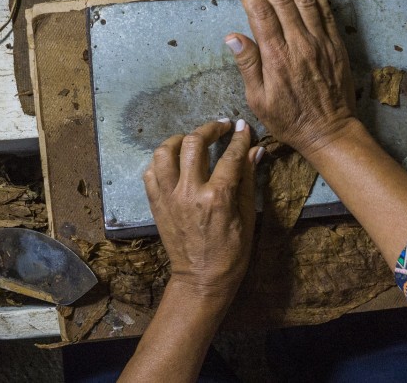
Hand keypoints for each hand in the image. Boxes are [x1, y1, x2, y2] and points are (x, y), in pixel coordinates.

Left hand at [144, 119, 262, 300]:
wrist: (201, 279)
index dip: (239, 137)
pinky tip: (174, 162)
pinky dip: (161, 161)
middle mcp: (189, 192)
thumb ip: (248, 179)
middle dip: (210, 129)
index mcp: (217, 197)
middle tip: (221, 127)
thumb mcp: (247, 216)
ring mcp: (168, 197)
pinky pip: (150, 172)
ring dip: (179, 140)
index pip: (230, 155)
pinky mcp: (156, 204)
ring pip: (164, 152)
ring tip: (192, 140)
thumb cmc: (231, 252)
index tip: (242, 126)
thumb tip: (256, 150)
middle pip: (194, 143)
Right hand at [226, 0, 356, 156]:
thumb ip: (248, 66)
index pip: (260, 14)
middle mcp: (299, 43)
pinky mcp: (335, 45)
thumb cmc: (290, 120)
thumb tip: (232, 37)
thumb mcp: (259, 100)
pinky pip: (326, 12)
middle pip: (281, 0)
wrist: (330, 131)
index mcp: (277, 57)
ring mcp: (320, 42)